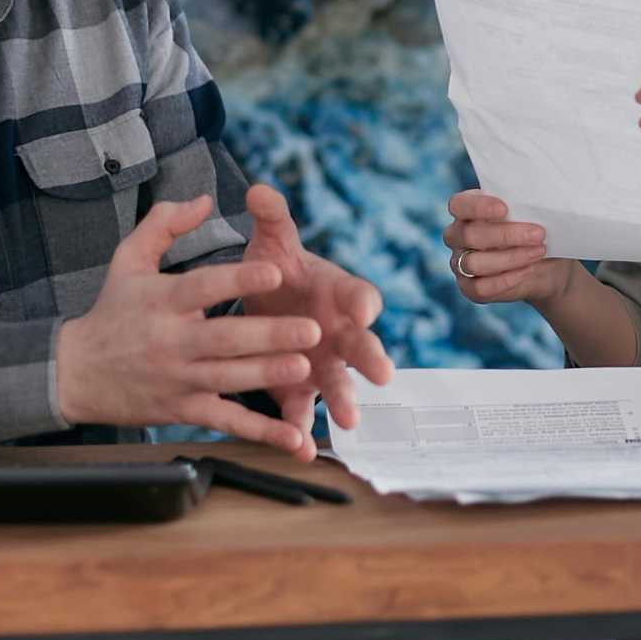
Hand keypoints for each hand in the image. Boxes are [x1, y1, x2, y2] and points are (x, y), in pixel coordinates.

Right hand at [55, 195, 324, 454]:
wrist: (74, 373)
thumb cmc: (111, 311)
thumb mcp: (127, 259)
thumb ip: (164, 224)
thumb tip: (204, 200)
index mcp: (162, 301)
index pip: (203, 288)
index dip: (238, 280)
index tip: (275, 272)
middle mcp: (171, 341)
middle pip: (225, 338)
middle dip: (270, 335)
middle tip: (311, 329)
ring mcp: (179, 379)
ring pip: (228, 379)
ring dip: (268, 374)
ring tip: (304, 367)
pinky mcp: (184, 410)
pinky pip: (226, 421)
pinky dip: (261, 432)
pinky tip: (293, 437)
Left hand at [239, 183, 394, 459]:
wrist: (264, 304)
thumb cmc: (277, 270)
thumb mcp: (271, 242)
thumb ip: (271, 218)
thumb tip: (259, 190)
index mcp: (338, 291)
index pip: (359, 293)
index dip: (363, 300)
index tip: (364, 308)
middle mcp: (340, 330)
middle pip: (362, 343)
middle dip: (371, 357)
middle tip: (381, 373)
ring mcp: (323, 363)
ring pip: (339, 383)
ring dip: (346, 400)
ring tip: (349, 421)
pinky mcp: (299, 390)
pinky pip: (304, 411)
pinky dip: (303, 430)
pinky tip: (301, 448)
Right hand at [443, 190, 573, 306]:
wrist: (548, 265)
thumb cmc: (536, 231)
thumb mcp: (534, 214)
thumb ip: (525, 207)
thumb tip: (538, 202)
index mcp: (466, 209)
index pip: (459, 204)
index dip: (478, 207)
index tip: (504, 209)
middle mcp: (457, 235)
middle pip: (469, 235)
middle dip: (506, 235)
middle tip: (538, 234)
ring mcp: (460, 263)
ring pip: (474, 263)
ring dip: (510, 258)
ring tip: (538, 252)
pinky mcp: (469, 288)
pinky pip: (480, 288)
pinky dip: (506, 280)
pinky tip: (527, 270)